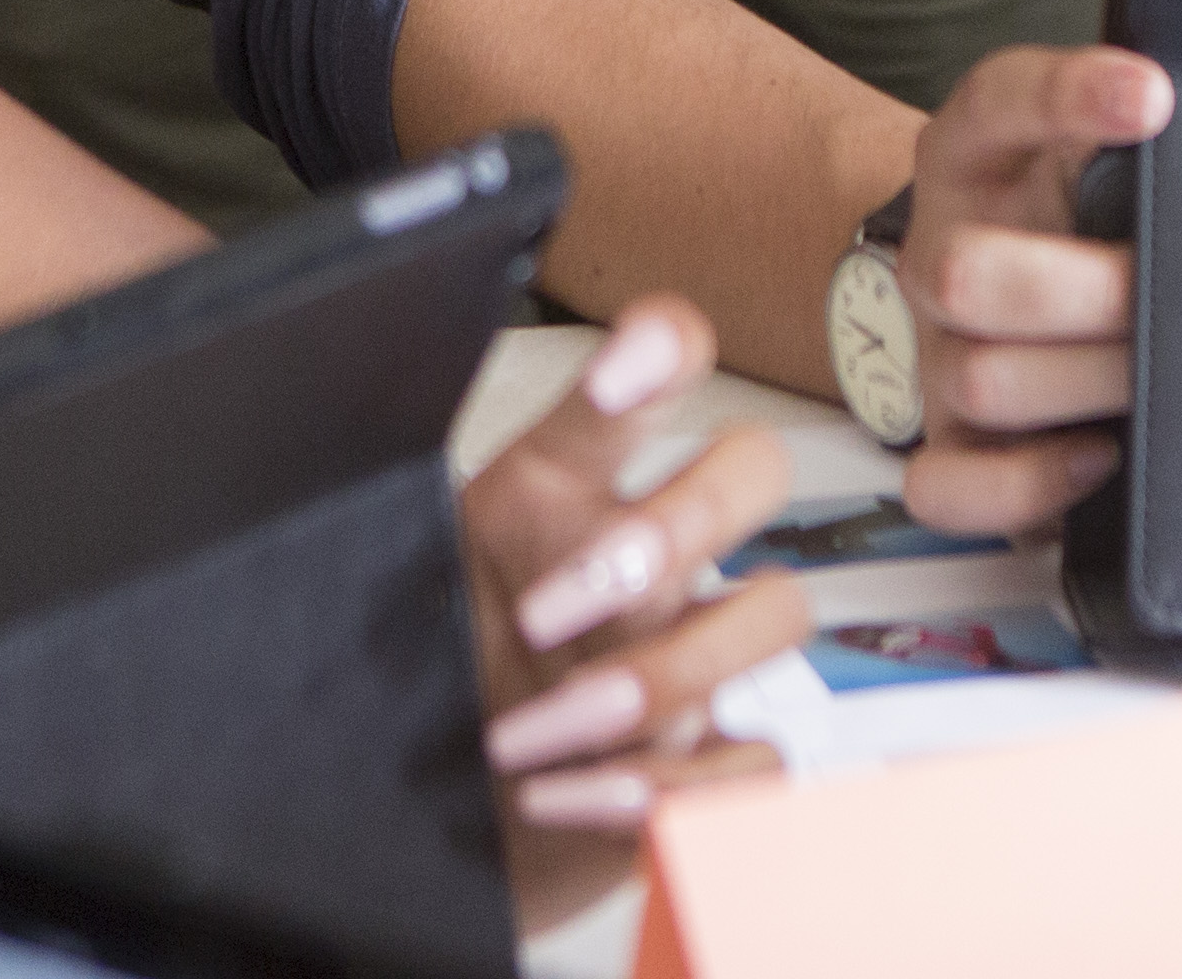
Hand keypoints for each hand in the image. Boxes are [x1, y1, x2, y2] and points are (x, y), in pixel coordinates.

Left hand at [463, 296, 813, 925]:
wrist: (424, 831)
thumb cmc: (426, 693)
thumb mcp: (407, 585)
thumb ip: (412, 515)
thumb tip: (431, 416)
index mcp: (568, 494)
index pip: (655, 371)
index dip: (665, 350)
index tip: (629, 364)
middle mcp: (652, 560)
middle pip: (754, 470)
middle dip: (671, 531)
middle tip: (544, 613)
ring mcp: (697, 656)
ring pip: (774, 612)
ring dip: (649, 680)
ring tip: (526, 739)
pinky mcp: (715, 763)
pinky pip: (753, 757)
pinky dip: (656, 786)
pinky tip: (566, 799)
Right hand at [892, 44, 1167, 541]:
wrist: (1014, 288)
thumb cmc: (1089, 214)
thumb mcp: (1110, 151)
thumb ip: (1149, 143)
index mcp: (977, 154)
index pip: (1000, 100)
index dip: (1069, 96)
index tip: (1153, 99)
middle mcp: (946, 251)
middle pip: (965, 271)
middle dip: (1087, 293)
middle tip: (1173, 298)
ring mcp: (941, 355)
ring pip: (979, 380)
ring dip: (1086, 385)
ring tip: (1166, 375)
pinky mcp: (951, 446)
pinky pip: (947, 488)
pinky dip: (1030, 481)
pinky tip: (1100, 452)